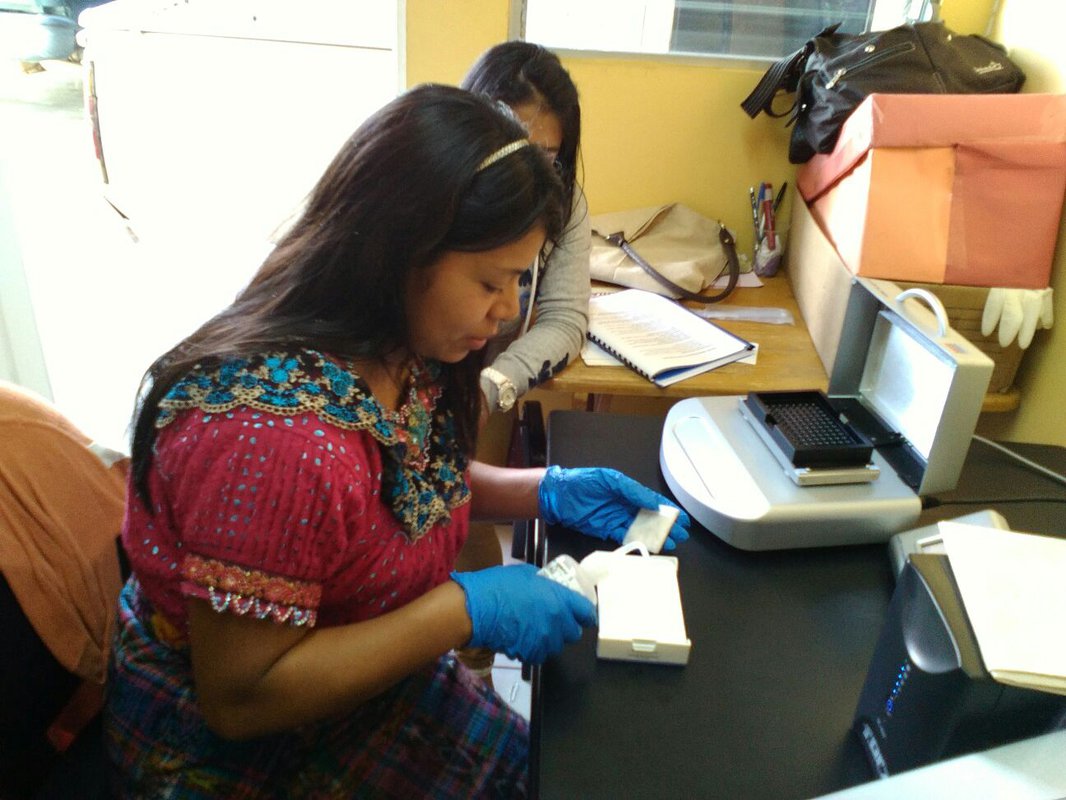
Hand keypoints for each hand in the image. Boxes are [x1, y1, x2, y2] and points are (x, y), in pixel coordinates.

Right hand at [451, 564, 596, 663]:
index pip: (586, 612)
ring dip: (550, 639)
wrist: (476, 608)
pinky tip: (523, 639)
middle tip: (554, 620)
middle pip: (573, 633)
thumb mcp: (526, 574)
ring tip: (535, 630)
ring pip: (556, 645)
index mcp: (560, 601)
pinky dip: (534, 649)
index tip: (583, 614)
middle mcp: (557, 623)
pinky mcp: (530, 654)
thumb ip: (544, 584)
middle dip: (566, 627)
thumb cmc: (499, 585)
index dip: (586, 614)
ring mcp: (544, 641)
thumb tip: (548, 588)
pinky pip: (539, 654)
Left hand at [538, 466, 689, 550]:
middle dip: (666, 525)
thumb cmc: (582, 482)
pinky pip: (626, 537)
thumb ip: (631, 490)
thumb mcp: (609, 480)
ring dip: (656, 536)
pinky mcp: (607, 530)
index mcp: (627, 490)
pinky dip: (639, 542)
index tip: (682, 517)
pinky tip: (650, 547)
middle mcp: (625, 504)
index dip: (667, 509)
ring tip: (670, 543)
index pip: (652, 500)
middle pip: (650, 516)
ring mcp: (617, 518)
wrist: (557, 496)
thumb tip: (652, 501)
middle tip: (681, 534)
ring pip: (641, 529)